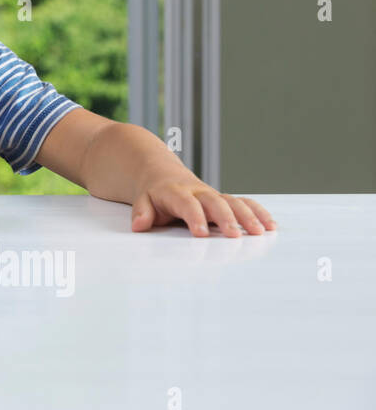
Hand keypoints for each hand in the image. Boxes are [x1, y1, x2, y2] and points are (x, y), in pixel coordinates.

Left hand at [130, 175, 276, 236]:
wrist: (162, 174)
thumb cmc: (154, 194)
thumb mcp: (142, 200)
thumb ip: (141, 212)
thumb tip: (139, 225)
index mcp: (177, 193)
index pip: (187, 204)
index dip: (194, 218)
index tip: (201, 234)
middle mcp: (199, 192)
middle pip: (215, 202)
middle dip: (225, 218)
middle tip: (234, 236)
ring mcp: (214, 195)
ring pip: (234, 202)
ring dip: (248, 216)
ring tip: (261, 232)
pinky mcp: (224, 200)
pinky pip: (244, 203)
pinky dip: (258, 212)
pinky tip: (271, 226)